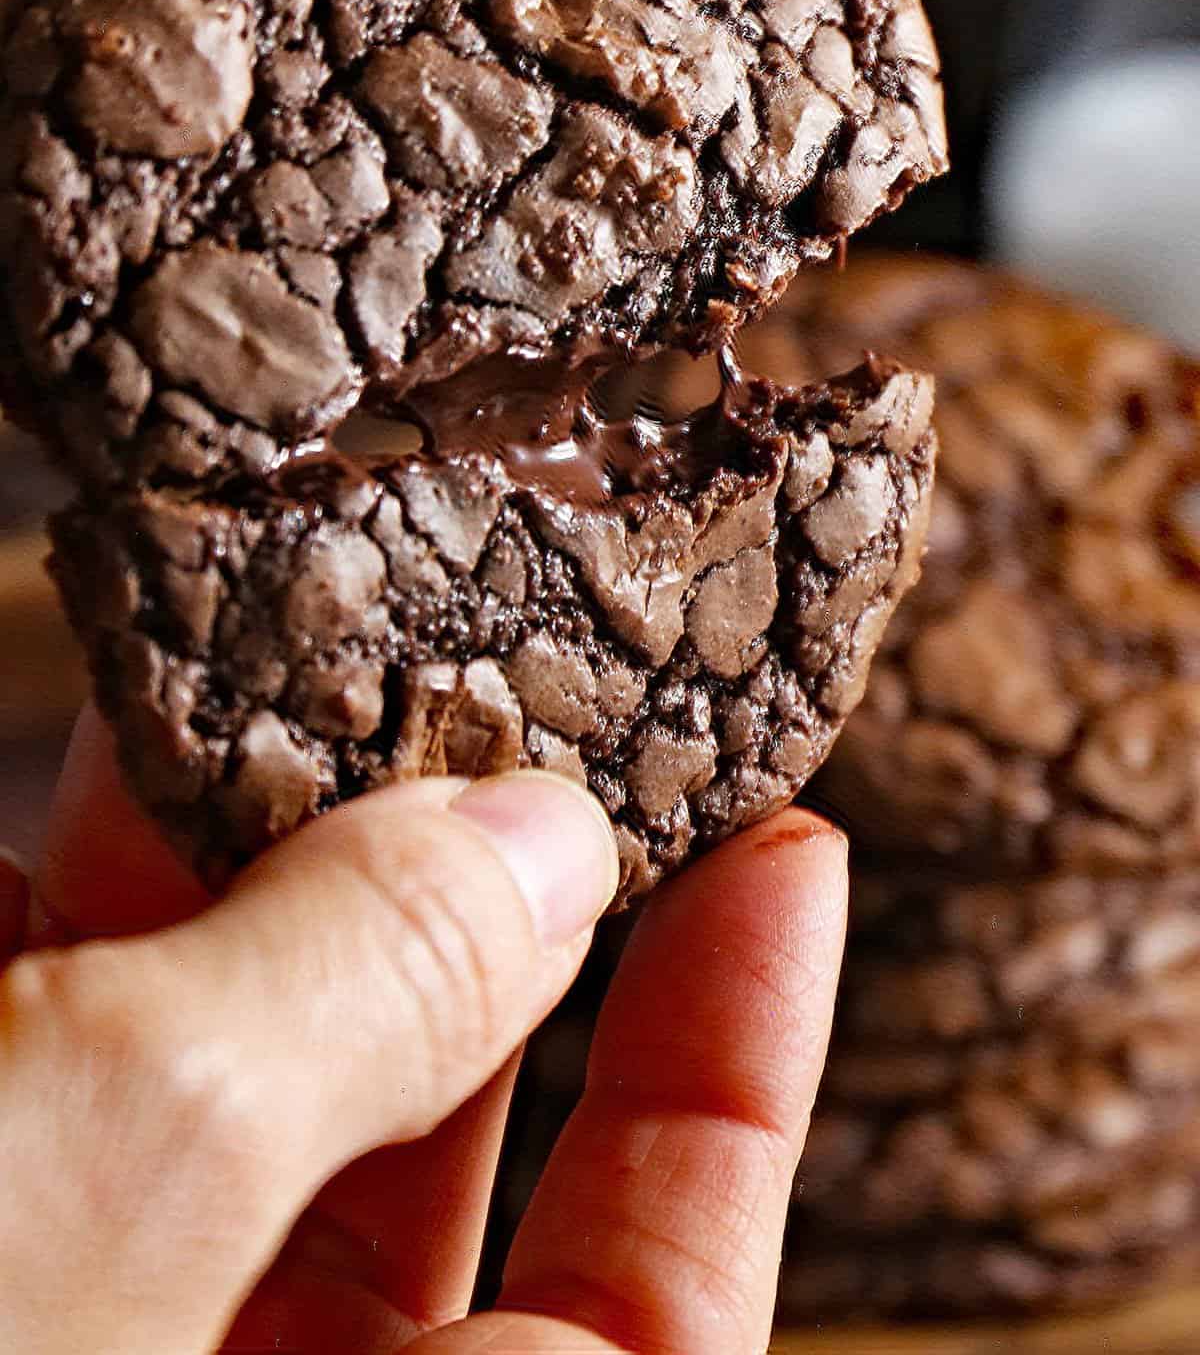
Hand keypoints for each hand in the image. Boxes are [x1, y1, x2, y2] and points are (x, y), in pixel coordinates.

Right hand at [0, 709, 846, 1353]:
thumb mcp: (129, 1177)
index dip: (742, 1071)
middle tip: (492, 713)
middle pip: (437, 1157)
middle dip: (452, 908)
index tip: (786, 844)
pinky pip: (90, 1062)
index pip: (659, 1314)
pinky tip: (101, 778)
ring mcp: (108, 1322)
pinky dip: (97, 916)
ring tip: (281, 686)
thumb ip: (355, 1006)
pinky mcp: (0, 1214)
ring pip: (248, 1085)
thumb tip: (540, 843)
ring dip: (252, 870)